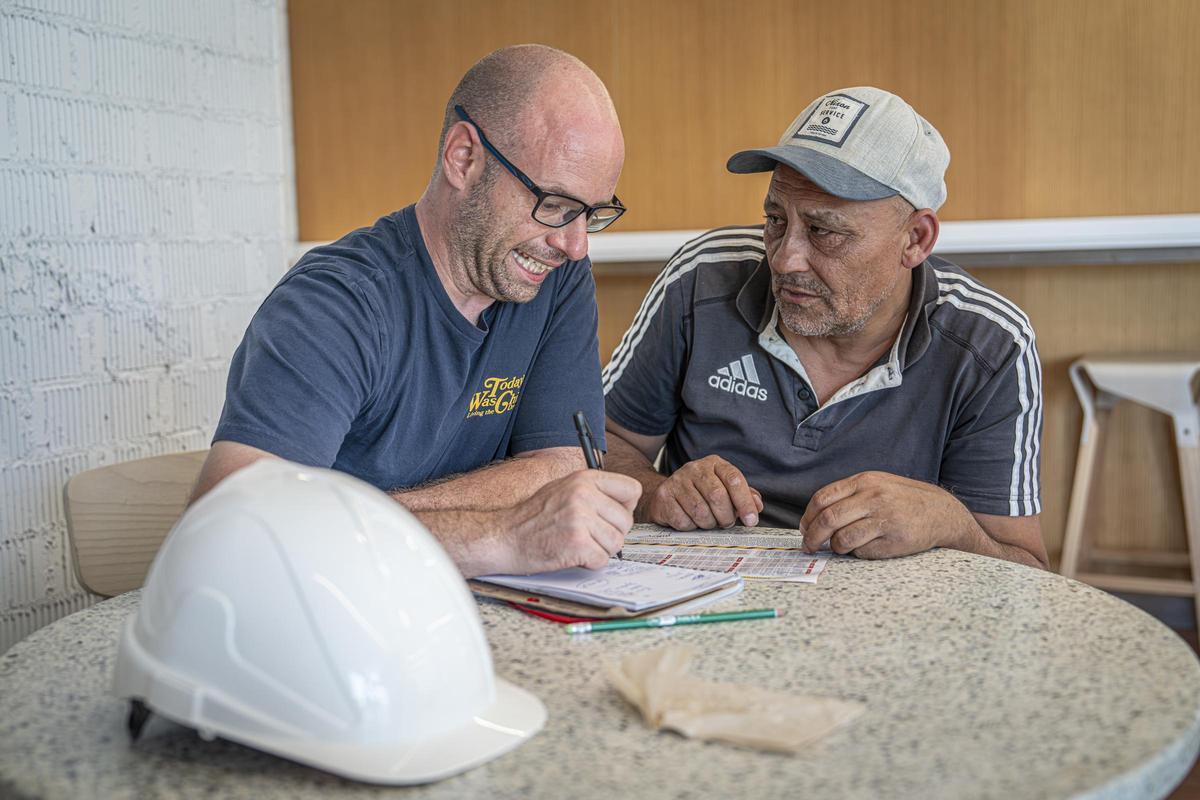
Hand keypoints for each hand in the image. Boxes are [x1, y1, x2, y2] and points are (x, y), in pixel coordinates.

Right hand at [499, 470, 640, 572]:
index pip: (632, 489)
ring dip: (600, 550)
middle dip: (611, 534)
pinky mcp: (576, 543)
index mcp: (584, 478)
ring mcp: (580, 518)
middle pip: (626, 521)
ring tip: (577, 544)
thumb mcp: (563, 489)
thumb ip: (594, 492)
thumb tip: (625, 505)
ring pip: (616, 543)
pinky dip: (589, 563)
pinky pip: (602, 560)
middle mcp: (584, 494)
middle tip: (589, 536)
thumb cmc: (532, 517)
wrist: (503, 537)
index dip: (624, 508)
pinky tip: (571, 555)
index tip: (609, 517)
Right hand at [643, 455, 762, 529]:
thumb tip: (757, 505)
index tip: (751, 520)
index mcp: (714, 464)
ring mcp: (677, 481)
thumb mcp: (724, 490)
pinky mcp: (664, 496)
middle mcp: (695, 468)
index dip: (745, 502)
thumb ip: (743, 495)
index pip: (734, 479)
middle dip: (725, 517)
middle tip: (726, 523)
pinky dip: (690, 527)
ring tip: (707, 521)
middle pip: (717, 496)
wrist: (665, 494)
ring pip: (700, 512)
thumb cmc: (700, 494)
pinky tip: (690, 521)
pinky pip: (683, 520)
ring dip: (708, 524)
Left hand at [799, 471, 973, 558]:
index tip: (804, 528)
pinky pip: (861, 551)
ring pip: (842, 539)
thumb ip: (849, 494)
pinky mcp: (893, 540)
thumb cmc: (904, 499)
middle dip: (812, 537)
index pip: (823, 498)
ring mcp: (883, 519)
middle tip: (809, 546)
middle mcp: (873, 498)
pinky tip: (865, 547)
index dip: (808, 516)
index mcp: (865, 481)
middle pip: (828, 520)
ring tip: (840, 547)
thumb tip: (815, 515)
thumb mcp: (877, 484)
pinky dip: (856, 553)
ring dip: (835, 547)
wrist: (941, 512)